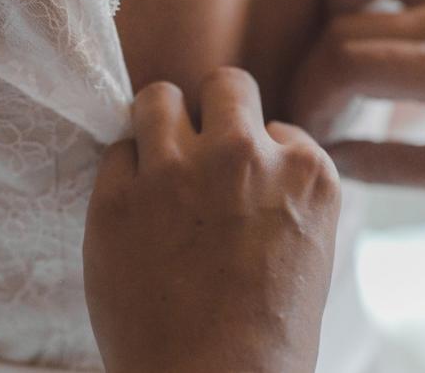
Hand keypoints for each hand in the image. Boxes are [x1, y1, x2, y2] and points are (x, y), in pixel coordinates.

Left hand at [84, 68, 341, 372]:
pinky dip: (123, 177)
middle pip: (224, 85)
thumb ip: (285, 191)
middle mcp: (245, 155)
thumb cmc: (268, 338)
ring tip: (157, 162)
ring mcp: (178, 171)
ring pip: (158, 97)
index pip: (274, 124)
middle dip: (211, 112)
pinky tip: (133, 213)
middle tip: (197, 150)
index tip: (243, 186)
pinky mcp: (118, 197)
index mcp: (306, 172)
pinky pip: (115, 153)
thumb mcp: (310, 248)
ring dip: (158, 123)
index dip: (255, 153)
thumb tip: (258, 152)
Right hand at [291, 0, 424, 207]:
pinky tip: (378, 6)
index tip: (307, 132)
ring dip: (341, 8)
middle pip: (348, 25)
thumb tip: (322, 150)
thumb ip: (390, 165)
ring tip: (339, 63)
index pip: (351, 63)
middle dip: (314, 73)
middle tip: (316, 120)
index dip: (312, 97)